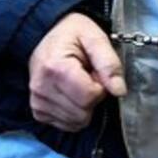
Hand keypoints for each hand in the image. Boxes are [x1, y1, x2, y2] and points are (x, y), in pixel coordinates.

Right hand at [27, 12, 126, 131]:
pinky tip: (70, 94)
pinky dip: (74, 113)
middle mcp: (42, 87)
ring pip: (76, 122)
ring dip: (83, 106)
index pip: (89, 97)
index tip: (94, 72)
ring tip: (77, 83)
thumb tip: (119, 90)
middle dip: (92, 98)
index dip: (100, 86)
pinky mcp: (38, 110)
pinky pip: (66, 125)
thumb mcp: (94, 38)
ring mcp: (38, 101)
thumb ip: (109, 63)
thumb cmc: (70, 34)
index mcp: (55, 68)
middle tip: (86, 77)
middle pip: (83, 113)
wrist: (44, 33)